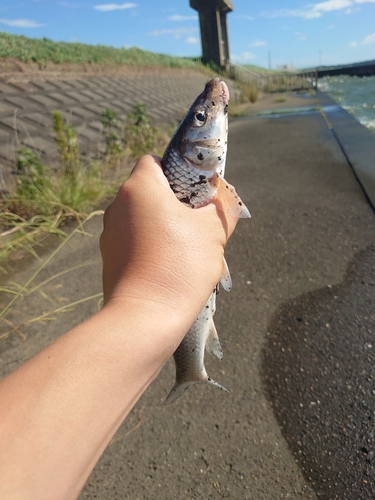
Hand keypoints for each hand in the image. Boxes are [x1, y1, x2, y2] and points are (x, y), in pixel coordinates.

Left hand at [100, 155, 237, 329]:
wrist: (146, 316)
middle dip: (172, 203)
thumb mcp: (214, 230)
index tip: (194, 194)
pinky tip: (167, 268)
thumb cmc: (181, 265)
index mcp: (139, 188)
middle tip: (196, 225)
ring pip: (141, 219)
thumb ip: (222, 205)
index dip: (176, 172)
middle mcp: (117, 206)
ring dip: (162, 227)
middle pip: (148, 192)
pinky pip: (134, 242)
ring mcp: (109, 234)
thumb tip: (222, 198)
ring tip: (184, 251)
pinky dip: (149, 247)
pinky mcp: (109, 258)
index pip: (153, 162)